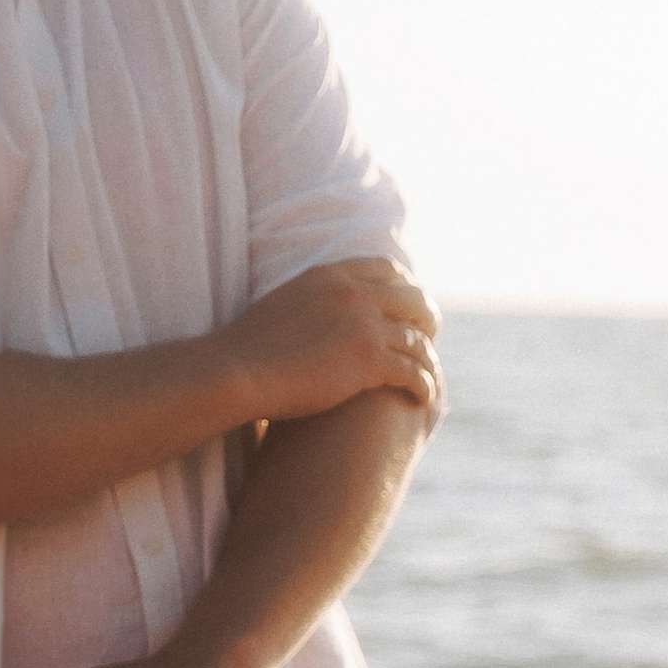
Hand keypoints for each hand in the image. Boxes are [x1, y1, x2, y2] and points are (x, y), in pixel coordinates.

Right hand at [226, 259, 441, 425]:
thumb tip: (316, 314)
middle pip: (413, 299)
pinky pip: (414, 371)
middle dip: (427, 320)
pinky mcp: (370, 359)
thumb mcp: (283, 304)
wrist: (237, 370)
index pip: (385, 268)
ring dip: (428, 360)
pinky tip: (424, 399)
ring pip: (418, 339)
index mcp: (330, 275)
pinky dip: (425, 386)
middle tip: (430, 340)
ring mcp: (363, 324)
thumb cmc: (249, 349)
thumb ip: (310, 302)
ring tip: (430, 377)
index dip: (405, 287)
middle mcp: (352, 293)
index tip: (409, 306)